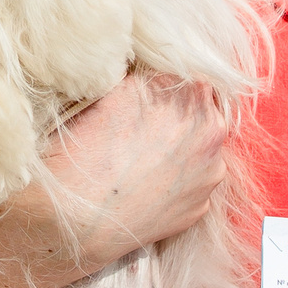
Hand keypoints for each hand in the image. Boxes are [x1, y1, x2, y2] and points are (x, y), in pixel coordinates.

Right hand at [0, 72, 234, 275]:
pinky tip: (149, 186)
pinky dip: (177, 183)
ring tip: (146, 161)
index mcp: (192, 90)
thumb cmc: (86, 146)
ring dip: (184, 151)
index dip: (172, 86)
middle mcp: (211, 129)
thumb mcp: (114, 89)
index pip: (195, 75)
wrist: (75, 213)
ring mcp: (211, 171)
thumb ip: (148, 77)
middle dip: (182, 117)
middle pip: (205, 112)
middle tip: (148, 128)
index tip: (154, 96)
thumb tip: (156, 73)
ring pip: (203, 151)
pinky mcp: (202, 206)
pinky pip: (195, 185)